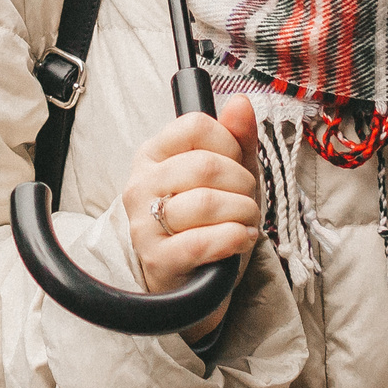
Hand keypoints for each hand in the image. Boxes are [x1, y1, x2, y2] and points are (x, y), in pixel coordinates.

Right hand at [122, 94, 260, 343]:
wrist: (188, 285)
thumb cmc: (205, 225)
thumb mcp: (227, 177)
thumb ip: (237, 139)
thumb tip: (241, 102)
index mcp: (153, 155)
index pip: (194, 126)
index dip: (229, 142)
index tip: (236, 163)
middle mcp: (141, 186)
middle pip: (205, 165)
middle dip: (242, 183)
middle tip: (246, 199)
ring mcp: (144, 224)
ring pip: (206, 202)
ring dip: (243, 213)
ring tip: (245, 221)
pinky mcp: (157, 260)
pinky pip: (202, 242)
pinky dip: (235, 238)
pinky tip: (240, 239)